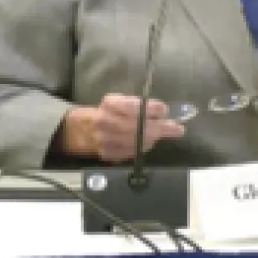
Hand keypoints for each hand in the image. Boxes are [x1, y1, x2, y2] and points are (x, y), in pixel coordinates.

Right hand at [59, 94, 186, 161]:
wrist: (80, 130)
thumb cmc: (105, 112)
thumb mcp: (119, 102)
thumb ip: (138, 106)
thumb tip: (163, 112)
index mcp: (109, 103)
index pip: (136, 106)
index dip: (153, 109)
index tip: (165, 111)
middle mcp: (105, 121)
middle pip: (140, 126)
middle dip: (162, 127)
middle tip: (178, 128)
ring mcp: (105, 140)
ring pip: (138, 141)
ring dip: (154, 138)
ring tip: (164, 134)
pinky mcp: (107, 155)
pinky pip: (132, 152)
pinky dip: (143, 148)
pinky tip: (148, 143)